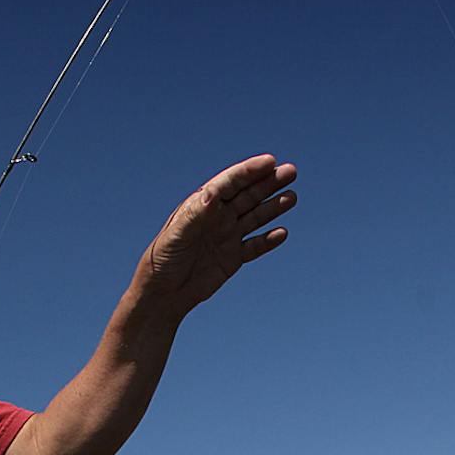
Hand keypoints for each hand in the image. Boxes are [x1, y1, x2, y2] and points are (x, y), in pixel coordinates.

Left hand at [130, 155, 296, 315]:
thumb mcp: (177, 234)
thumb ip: (196, 215)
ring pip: (255, 217)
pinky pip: (255, 246)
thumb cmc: (163, 259)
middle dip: (269, 182)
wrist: (162, 293)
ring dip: (273, 207)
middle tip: (291, 171)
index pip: (230, 182)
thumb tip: (213, 195)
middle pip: (248, 195)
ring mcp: (226, 236)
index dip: (250, 171)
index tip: (270, 161)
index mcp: (202, 205)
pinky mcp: (232, 258)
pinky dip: (268, 240)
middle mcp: (217, 216)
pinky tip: (282, 233)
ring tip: (292, 197)